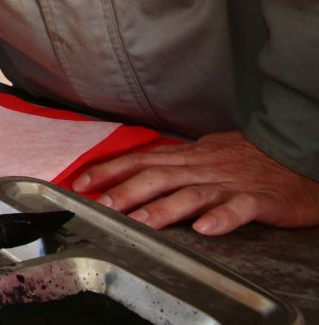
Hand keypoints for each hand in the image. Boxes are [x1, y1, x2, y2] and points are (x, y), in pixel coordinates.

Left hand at [72, 130, 318, 234]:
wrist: (297, 151)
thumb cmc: (249, 157)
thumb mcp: (205, 152)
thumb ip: (174, 161)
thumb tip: (137, 165)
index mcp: (189, 157)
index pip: (142, 160)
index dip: (111, 170)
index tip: (82, 182)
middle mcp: (204, 167)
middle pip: (159, 176)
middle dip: (126, 190)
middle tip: (101, 206)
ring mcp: (231, 183)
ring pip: (192, 194)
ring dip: (163, 209)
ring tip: (140, 222)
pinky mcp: (261, 199)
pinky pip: (240, 208)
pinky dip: (222, 217)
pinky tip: (205, 228)